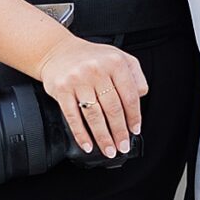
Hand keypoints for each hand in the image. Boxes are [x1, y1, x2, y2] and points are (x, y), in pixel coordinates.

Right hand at [38, 34, 148, 157]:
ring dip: (103, 137)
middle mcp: (96, 70)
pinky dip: (81, 134)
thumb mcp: (118, 57)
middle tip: (123, 146)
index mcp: (115, 62)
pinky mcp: (61, 89)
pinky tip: (88, 145)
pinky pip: (73, 116)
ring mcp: (78, 80)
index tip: (135, 130)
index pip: (129, 95)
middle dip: (119, 132)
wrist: (57, 50)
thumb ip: (134, 75)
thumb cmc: (91, 57)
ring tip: (109, 149)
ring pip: (94, 115)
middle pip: (112, 108)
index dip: (134, 116)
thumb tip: (141, 96)